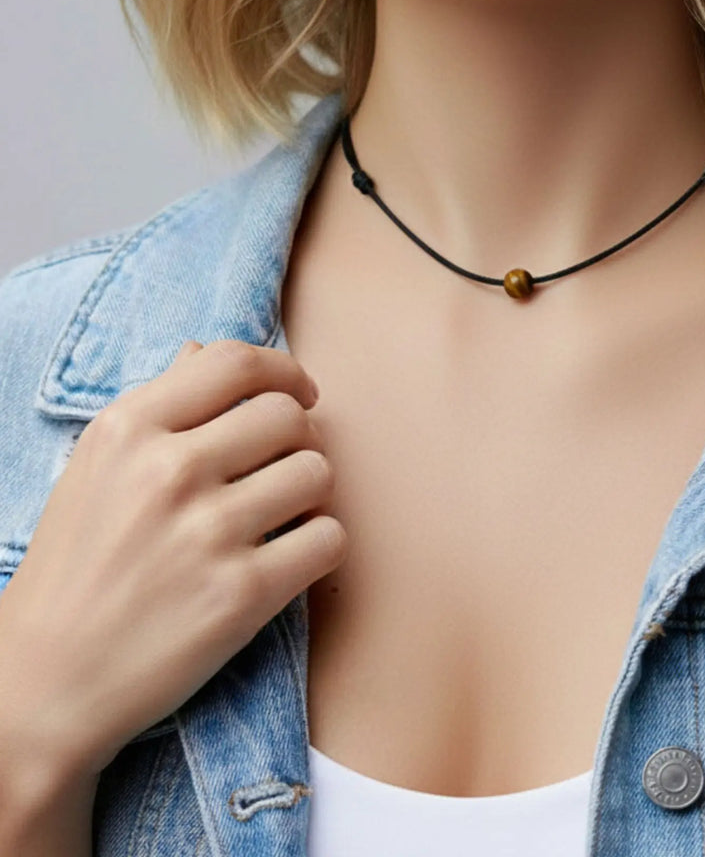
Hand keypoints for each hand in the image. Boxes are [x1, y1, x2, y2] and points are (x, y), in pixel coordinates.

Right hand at [0, 338, 344, 779]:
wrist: (43, 684)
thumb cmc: (76, 570)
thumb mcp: (95, 469)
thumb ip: (158, 407)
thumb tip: (203, 351)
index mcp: (127, 429)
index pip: (235, 362)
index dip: (284, 371)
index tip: (300, 394)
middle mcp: (168, 470)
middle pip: (289, 415)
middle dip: (300, 437)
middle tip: (284, 466)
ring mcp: (207, 533)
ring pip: (318, 472)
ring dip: (312, 494)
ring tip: (282, 517)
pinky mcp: (241, 594)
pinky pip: (330, 538)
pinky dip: (320, 546)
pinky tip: (291, 558)